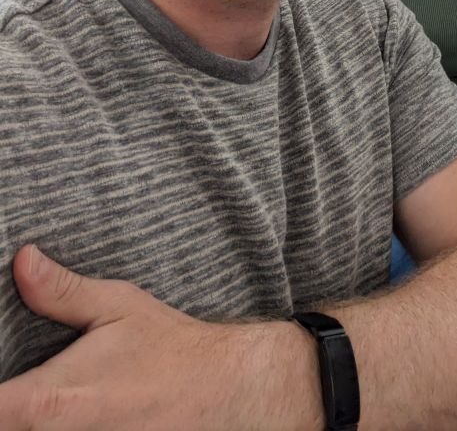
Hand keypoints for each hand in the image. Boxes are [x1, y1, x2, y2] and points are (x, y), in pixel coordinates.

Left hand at [0, 245, 256, 429]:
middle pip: (4, 429)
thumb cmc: (165, 346)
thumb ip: (62, 291)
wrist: (218, 390)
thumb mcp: (117, 306)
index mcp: (52, 401)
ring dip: (24, 417)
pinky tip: (55, 407)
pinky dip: (44, 426)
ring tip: (33, 391)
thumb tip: (22, 260)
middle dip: (7, 404)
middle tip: (19, 377)